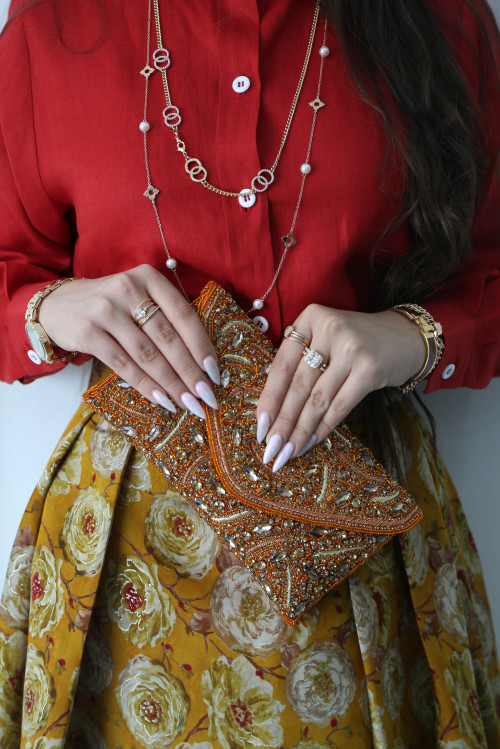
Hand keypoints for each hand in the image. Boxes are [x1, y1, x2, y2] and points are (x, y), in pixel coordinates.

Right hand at [38, 265, 219, 417]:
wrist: (58, 305)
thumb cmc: (111, 306)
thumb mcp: (139, 297)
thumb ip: (166, 315)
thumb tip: (203, 360)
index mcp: (148, 278)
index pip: (183, 314)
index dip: (201, 345)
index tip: (215, 372)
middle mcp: (128, 289)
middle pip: (167, 337)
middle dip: (190, 372)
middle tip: (206, 396)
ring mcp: (105, 310)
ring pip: (147, 354)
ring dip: (171, 384)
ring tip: (188, 404)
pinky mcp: (88, 332)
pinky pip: (123, 364)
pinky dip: (145, 385)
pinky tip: (161, 400)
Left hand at [256, 304, 426, 470]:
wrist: (405, 337)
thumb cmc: (354, 343)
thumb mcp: (323, 338)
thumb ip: (298, 362)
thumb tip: (269, 411)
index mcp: (310, 318)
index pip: (282, 365)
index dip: (269, 399)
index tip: (259, 427)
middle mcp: (330, 329)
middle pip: (298, 385)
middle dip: (282, 421)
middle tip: (270, 448)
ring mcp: (352, 348)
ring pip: (317, 399)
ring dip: (300, 431)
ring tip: (287, 452)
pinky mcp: (371, 369)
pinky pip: (339, 406)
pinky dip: (323, 428)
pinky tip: (310, 443)